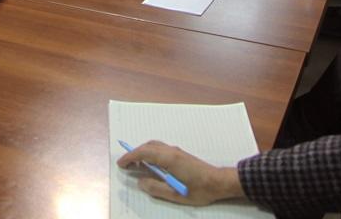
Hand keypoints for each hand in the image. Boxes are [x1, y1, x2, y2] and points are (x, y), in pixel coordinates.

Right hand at [117, 141, 241, 205]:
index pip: (144, 153)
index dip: (130, 157)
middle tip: (126, 165)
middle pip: (148, 146)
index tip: (121, 164)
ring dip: (143, 152)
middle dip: (134, 153)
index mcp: (169, 159)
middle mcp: (171, 151)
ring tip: (136, 166)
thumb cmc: (199, 189)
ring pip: (155, 146)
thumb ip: (155, 188)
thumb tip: (140, 182)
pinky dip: (151, 153)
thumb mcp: (175, 194)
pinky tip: (151, 165)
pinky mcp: (181, 155)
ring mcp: (177, 151)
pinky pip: (161, 149)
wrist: (219, 182)